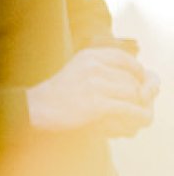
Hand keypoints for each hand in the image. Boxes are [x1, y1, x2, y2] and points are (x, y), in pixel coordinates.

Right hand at [28, 47, 155, 136]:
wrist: (37, 108)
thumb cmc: (59, 93)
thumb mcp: (78, 70)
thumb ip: (103, 69)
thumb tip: (137, 77)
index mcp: (88, 56)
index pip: (124, 58)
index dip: (136, 70)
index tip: (139, 81)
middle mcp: (93, 67)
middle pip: (131, 78)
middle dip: (138, 92)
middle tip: (137, 102)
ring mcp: (94, 85)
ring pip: (132, 93)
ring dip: (138, 104)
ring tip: (135, 112)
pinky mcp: (96, 104)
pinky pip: (128, 108)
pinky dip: (137, 115)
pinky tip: (137, 119)